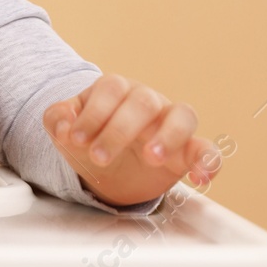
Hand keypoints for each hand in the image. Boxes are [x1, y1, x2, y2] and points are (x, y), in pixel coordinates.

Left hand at [42, 74, 220, 207]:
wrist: (109, 168)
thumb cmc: (91, 139)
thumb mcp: (67, 131)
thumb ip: (58, 120)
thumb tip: (62, 124)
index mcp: (115, 91)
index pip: (110, 89)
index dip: (93, 113)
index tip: (76, 140)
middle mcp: (147, 101)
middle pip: (142, 102)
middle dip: (118, 130)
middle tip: (99, 157)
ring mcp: (171, 123)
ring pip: (183, 115)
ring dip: (168, 136)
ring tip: (151, 158)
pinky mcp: (188, 150)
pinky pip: (207, 149)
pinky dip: (209, 161)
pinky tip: (200, 177)